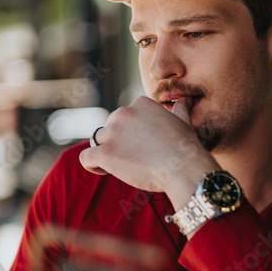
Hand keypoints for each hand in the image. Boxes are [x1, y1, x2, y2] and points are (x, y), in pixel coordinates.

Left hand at [79, 96, 218, 207]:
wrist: (184, 168)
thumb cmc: (185, 149)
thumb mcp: (184, 122)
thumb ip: (179, 110)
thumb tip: (185, 100)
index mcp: (140, 103)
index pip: (122, 117)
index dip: (128, 133)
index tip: (140, 146)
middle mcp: (124, 113)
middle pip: (108, 128)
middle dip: (116, 142)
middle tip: (134, 159)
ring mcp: (113, 133)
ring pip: (97, 141)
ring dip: (106, 153)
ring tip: (121, 166)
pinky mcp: (105, 153)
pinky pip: (86, 157)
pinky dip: (91, 165)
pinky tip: (104, 171)